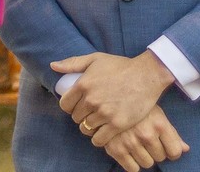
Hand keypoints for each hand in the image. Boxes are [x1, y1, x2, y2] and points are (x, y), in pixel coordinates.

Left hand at [53, 50, 174, 145]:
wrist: (146, 76)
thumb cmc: (120, 66)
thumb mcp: (94, 59)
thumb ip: (72, 63)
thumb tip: (53, 66)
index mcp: (83, 84)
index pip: (65, 105)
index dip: (69, 107)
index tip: (76, 106)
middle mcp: (91, 100)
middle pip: (76, 117)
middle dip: (80, 116)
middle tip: (89, 114)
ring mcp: (104, 113)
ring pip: (86, 129)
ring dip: (89, 127)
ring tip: (96, 123)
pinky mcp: (117, 124)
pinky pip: (99, 139)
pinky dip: (98, 139)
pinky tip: (102, 133)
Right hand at [103, 106, 188, 170]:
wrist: (107, 97)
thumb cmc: (136, 104)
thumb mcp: (156, 113)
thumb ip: (171, 132)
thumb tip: (185, 149)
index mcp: (159, 124)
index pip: (174, 152)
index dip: (171, 150)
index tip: (165, 146)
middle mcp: (146, 134)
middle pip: (160, 157)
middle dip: (155, 151)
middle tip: (146, 140)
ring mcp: (130, 142)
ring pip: (147, 164)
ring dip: (144, 156)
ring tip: (136, 143)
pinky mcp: (116, 149)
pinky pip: (132, 168)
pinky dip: (132, 163)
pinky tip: (128, 151)